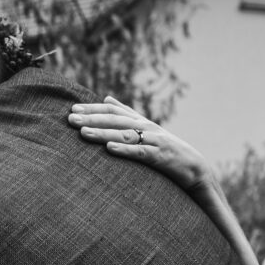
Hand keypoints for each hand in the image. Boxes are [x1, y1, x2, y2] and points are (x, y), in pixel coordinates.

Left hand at [67, 96, 213, 192]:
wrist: (193, 165)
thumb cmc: (165, 147)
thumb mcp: (145, 128)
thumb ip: (126, 113)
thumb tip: (106, 98)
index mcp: (139, 121)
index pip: (112, 111)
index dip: (92, 109)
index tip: (72, 109)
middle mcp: (145, 127)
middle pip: (115, 121)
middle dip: (91, 119)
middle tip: (71, 119)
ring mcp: (153, 141)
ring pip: (124, 135)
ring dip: (102, 133)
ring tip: (83, 133)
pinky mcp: (159, 156)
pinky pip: (140, 152)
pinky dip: (125, 150)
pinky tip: (109, 149)